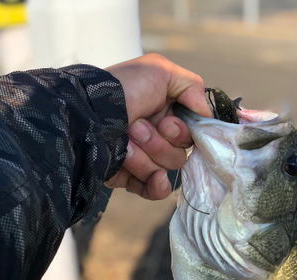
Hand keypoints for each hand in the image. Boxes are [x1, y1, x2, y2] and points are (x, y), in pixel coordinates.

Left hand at [104, 53, 209, 199]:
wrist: (88, 112)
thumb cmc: (122, 88)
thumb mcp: (160, 71)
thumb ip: (192, 87)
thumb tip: (208, 115)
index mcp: (166, 116)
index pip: (190, 136)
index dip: (182, 133)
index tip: (168, 122)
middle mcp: (157, 139)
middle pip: (179, 156)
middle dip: (159, 142)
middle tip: (136, 126)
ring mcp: (143, 160)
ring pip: (165, 170)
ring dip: (146, 155)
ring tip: (125, 139)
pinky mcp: (129, 178)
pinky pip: (153, 191)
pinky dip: (156, 186)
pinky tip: (154, 178)